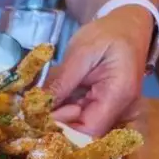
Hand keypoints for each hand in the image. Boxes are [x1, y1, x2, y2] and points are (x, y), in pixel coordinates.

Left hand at [46, 7, 152, 135]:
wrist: (124, 26)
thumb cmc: (106, 34)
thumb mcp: (81, 52)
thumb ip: (62, 82)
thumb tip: (38, 108)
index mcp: (118, 95)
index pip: (89, 129)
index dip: (63, 127)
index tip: (42, 113)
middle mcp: (117, 109)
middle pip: (82, 132)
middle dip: (55, 122)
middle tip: (34, 108)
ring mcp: (109, 110)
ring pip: (75, 125)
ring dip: (54, 116)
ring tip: (40, 100)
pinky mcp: (98, 106)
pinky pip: (76, 116)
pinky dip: (59, 109)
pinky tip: (48, 98)